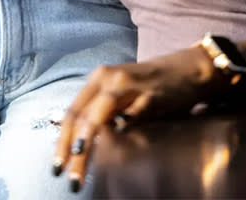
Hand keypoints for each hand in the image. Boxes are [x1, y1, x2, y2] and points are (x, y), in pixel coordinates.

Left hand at [52, 46, 218, 191]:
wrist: (188, 69)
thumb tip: (79, 143)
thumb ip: (103, 112)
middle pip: (81, 116)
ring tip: (79, 169)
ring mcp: (129, 87)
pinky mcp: (148, 98)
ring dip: (86, 146)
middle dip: (70, 148)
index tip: (56, 166)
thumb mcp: (121, 93)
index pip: (73, 111)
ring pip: (98, 118)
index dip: (61, 140)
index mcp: (100, 78)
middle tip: (66, 176)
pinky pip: (129, 122)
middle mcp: (109, 79)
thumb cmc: (152, 85)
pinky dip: (119, 139)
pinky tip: (114, 157)